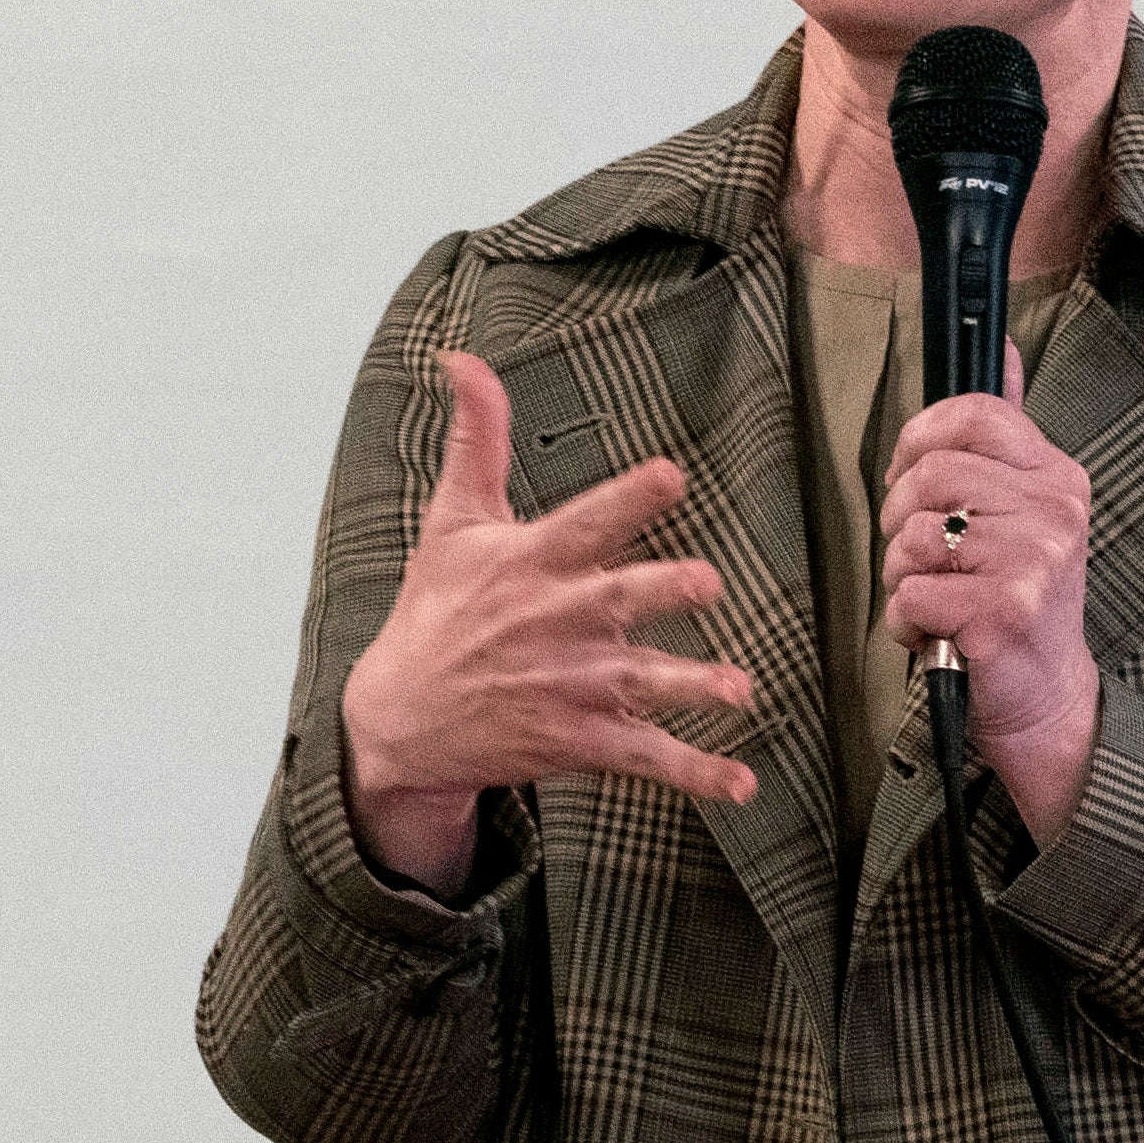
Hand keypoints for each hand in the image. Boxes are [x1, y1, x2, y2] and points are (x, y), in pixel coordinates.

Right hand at [341, 351, 759, 892]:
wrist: (402, 716)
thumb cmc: (438, 610)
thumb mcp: (453, 522)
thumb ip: (478, 440)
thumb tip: (463, 357)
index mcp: (531, 565)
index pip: (584, 523)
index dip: (626, 500)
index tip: (669, 475)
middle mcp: (555, 623)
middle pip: (617, 601)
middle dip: (661, 591)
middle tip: (707, 582)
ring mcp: (569, 686)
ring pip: (640, 685)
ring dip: (690, 687)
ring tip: (738, 691)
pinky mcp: (577, 739)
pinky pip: (644, 758)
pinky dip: (693, 773)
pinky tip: (741, 785)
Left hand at [878, 349, 1100, 843]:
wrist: (1044, 699)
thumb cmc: (1016, 604)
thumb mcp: (1023, 511)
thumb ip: (1005, 436)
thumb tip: (1001, 349)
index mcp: (1057, 477)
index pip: (974, 414)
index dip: (919, 439)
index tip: (910, 478)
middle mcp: (1055, 512)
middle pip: (931, 473)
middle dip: (899, 519)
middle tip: (920, 557)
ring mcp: (1034, 562)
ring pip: (914, 534)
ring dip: (901, 575)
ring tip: (934, 598)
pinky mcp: (1003, 612)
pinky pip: (911, 593)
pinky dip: (905, 622)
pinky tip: (937, 633)